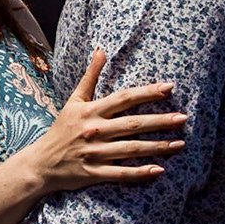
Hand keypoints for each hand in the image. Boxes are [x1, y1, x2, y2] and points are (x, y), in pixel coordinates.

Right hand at [30, 48, 187, 194]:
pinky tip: (159, 170)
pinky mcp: (94, 173)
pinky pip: (121, 173)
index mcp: (91, 111)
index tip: (169, 87)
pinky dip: (140, 173)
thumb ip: (90, 76)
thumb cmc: (61, 129)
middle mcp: (94, 131)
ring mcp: (95, 153)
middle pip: (133, 124)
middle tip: (184, 118)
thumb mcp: (74, 100)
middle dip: (160, 121)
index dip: (147, 92)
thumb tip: (101, 49)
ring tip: (180, 144)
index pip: (124, 98)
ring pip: (131, 149)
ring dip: (157, 146)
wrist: (40, 163)